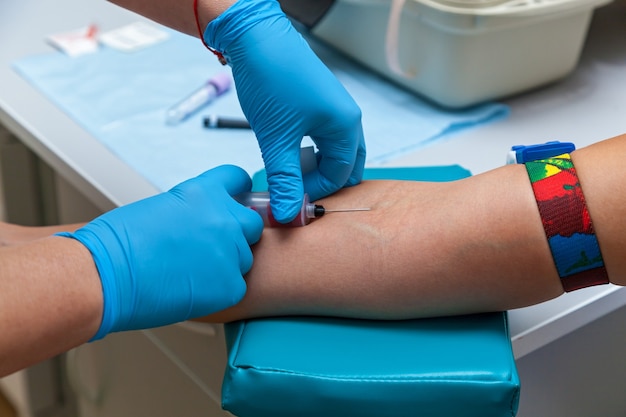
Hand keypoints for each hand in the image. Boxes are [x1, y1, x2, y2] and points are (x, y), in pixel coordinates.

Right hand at [57, 165, 262, 339]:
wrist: (103, 275)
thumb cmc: (118, 243)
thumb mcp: (162, 207)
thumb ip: (193, 210)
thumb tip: (204, 221)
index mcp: (204, 192)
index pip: (238, 180)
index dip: (237, 192)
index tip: (236, 200)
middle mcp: (224, 218)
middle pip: (251, 223)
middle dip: (236, 233)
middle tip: (209, 247)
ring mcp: (230, 253)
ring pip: (243, 258)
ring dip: (225, 264)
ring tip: (191, 272)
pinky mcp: (230, 286)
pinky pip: (236, 286)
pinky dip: (219, 291)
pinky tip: (192, 290)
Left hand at [204, 0, 365, 222]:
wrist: (255, 36)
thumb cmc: (270, 80)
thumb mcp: (276, 139)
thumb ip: (284, 180)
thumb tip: (288, 213)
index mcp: (345, 125)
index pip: (341, 175)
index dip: (316, 192)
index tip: (291, 200)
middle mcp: (347, 116)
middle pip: (346, 164)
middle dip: (323, 181)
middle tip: (296, 191)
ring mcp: (335, 107)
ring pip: (335, 150)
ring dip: (315, 166)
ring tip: (288, 171)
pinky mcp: (320, 101)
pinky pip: (324, 135)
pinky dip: (310, 150)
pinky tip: (288, 150)